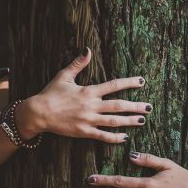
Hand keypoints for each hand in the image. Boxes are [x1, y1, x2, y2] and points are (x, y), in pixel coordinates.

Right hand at [16, 48, 151, 142]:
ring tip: (142, 121)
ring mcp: (88, 120)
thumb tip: (88, 50)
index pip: (113, 85)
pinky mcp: (83, 132)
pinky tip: (124, 138)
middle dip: (135, 106)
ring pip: (113, 121)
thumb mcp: (64, 75)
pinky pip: (102, 136)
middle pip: (118, 106)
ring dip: (129, 121)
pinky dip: (114, 138)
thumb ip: (78, 63)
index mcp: (88, 91)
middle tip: (149, 107)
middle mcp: (91, 106)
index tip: (142, 82)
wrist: (38, 113)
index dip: (129, 83)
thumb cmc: (50, 93)